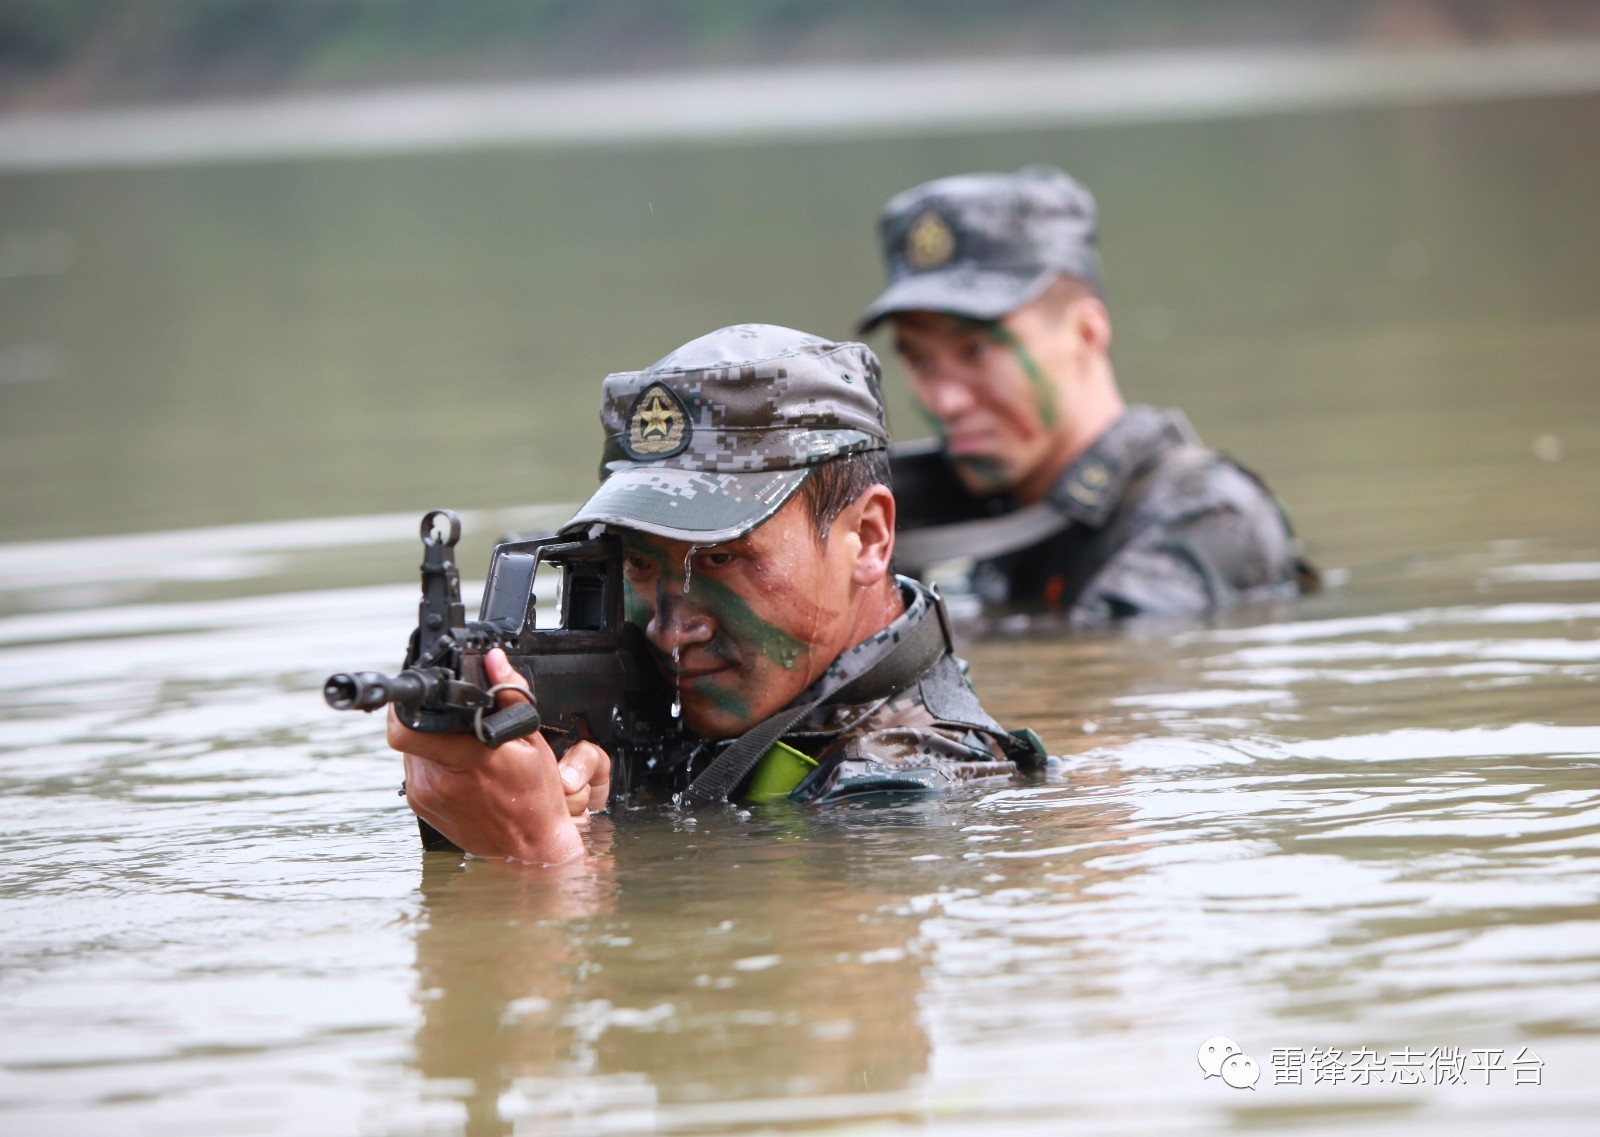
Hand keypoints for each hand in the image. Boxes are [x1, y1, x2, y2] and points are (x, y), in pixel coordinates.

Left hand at [388, 648, 610, 865]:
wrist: (529, 849)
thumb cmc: (534, 798)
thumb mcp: (531, 741)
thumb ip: (510, 695)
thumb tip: (494, 661)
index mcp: (465, 759)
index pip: (405, 727)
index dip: (403, 707)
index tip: (417, 696)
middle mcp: (437, 780)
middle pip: (409, 733)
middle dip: (428, 721)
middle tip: (455, 723)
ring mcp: (425, 796)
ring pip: (410, 751)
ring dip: (429, 742)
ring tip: (461, 747)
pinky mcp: (421, 807)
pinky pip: (415, 772)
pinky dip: (431, 762)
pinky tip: (458, 769)